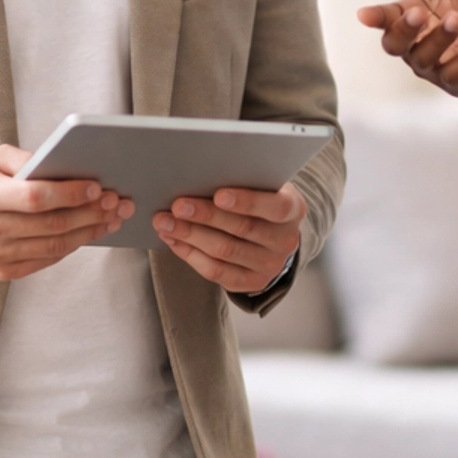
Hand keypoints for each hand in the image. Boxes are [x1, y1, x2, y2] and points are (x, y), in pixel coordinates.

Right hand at [0, 146, 131, 277]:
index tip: (96, 186)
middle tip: (116, 202)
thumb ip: (24, 159)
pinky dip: (71, 246)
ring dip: (89, 232)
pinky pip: (46, 259)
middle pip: (51, 224)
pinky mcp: (1, 272)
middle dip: (91, 213)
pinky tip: (88, 233)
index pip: (35, 197)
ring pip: (54, 245)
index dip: (70, 193)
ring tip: (111, 218)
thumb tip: (62, 163)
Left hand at [152, 182, 306, 293]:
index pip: (274, 207)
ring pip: (224, 251)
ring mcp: (270, 265)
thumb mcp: (262, 184)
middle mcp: (285, 240)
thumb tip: (201, 174)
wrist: (274, 234)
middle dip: (206, 216)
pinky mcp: (251, 282)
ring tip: (164, 222)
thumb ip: (243, 179)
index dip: (247, 201)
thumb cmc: (260, 198)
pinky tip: (172, 240)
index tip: (218, 194)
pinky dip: (190, 254)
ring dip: (189, 235)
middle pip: (243, 229)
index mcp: (293, 209)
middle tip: (177, 206)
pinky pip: (216, 271)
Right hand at [357, 0, 457, 105]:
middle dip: (405, 29)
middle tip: (419, 12)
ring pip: (424, 58)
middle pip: (395, 44)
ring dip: (440, 38)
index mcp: (411, 18)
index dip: (376, 18)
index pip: (386, 19)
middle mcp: (416, 46)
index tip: (365, 15)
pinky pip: (456, 73)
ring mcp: (435, 68)